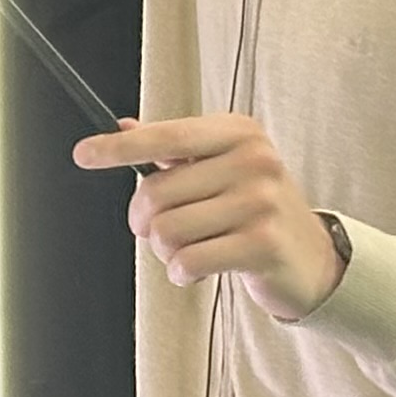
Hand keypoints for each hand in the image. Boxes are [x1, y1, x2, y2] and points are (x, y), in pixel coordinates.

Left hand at [72, 114, 345, 315]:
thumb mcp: (221, 167)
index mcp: (239, 133)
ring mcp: (262, 202)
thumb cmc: (254, 208)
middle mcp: (254, 160)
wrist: (312, 257)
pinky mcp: (263, 244)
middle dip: (145, 221)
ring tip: (190, 248)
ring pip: (167, 231)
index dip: (120, 148)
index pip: (166, 137)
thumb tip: (122, 125)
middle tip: (161, 230)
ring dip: (165, 250)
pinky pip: (188, 260)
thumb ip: (173, 148)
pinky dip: (182, 271)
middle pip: (154, 193)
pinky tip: (199, 268)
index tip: (83, 154)